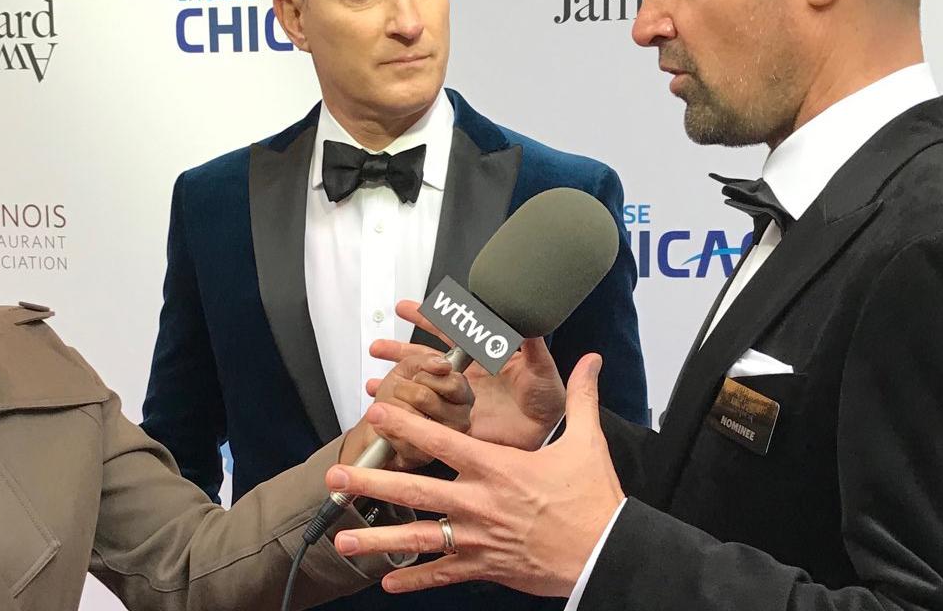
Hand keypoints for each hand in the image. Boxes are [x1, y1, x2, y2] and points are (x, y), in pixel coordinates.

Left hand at [327, 354, 622, 596]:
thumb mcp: (589, 443)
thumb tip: (592, 360)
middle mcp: (479, 503)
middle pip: (415, 490)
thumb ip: (581, 398)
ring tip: (343, 537)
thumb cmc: (594, 500)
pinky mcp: (485, 567)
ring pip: (419, 538)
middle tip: (336, 477)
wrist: (606, 554)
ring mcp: (478, 538)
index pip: (443, 441)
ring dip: (378, 539)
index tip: (376, 414)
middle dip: (372, 483)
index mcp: (498, 468)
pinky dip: (415, 579)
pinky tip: (386, 581)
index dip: (407, 427)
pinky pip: (443, 574)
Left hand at [340, 348, 473, 469]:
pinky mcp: (424, 456)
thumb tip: (441, 365)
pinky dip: (384, 425)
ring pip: (410, 415)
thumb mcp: (409, 367)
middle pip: (425, 397)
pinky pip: (400, 435)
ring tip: (391, 408)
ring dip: (391, 407)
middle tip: (399, 392)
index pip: (453, 383)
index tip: (416, 376)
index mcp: (461, 396)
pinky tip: (385, 424)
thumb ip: (425, 360)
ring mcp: (443, 440)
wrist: (377, 421)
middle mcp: (459, 419)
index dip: (426, 377)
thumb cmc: (396, 395)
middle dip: (401, 389)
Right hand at [366, 299, 565, 450]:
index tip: (406, 309)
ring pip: (419, 383)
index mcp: (481, 355)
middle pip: (426, 356)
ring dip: (397, 379)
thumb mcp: (541, 369)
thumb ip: (531, 345)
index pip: (448, 332)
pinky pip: (424, 413)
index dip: (427, 319)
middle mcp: (464, 374)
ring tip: (374, 379)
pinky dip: (402, 409)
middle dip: (400, 350)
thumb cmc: (546, 399)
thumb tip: (526, 318)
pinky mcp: (455, 420)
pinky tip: (388, 410)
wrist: (545, 433)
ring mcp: (457, 396)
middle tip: (378, 347)